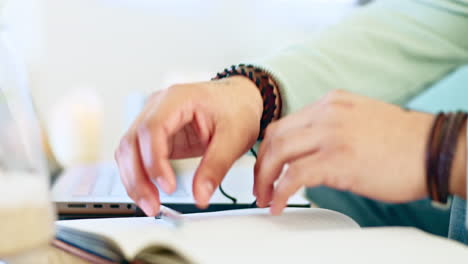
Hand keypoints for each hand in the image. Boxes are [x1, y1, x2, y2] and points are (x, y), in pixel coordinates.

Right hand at [115, 76, 261, 215]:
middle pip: (131, 142)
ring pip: (128, 151)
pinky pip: (137, 156)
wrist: (239, 98)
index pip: (152, 128)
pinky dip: (140, 177)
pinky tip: (150, 193)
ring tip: (151, 204)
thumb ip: (216, 167)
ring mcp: (153, 119)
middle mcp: (158, 107)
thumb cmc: (236, 107)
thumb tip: (201, 195)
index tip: (168, 186)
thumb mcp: (234, 137)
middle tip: (153, 205)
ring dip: (134, 181)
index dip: (154, 161)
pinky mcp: (155, 135)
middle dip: (137, 178)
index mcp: (177, 98)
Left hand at [254, 90, 434, 214]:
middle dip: (260, 165)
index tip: (265, 167)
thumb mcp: (359, 120)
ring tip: (265, 198)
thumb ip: (331, 129)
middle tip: (259, 186)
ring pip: (278, 154)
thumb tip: (308, 153)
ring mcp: (331, 134)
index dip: (269, 149)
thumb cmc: (403, 142)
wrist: (435, 150)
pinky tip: (279, 204)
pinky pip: (294, 176)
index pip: (285, 124)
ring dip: (265, 180)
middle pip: (275, 137)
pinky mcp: (338, 160)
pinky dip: (281, 193)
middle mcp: (327, 113)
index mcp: (330, 103)